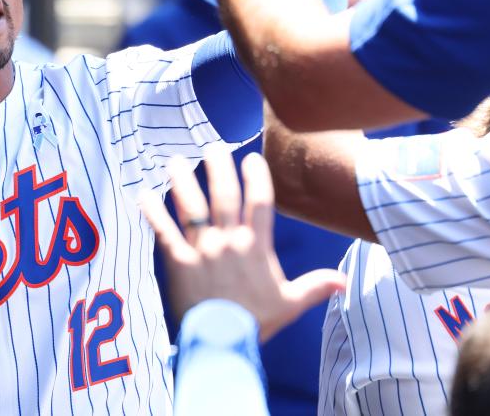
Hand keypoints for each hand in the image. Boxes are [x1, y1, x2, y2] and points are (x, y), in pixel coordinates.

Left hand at [141, 148, 344, 341]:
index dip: (257, 178)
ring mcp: (202, 249)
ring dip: (182, 182)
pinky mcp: (178, 261)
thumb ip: (315, 286)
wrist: (223, 342)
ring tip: (174, 161)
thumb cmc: (256, 322)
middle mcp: (229, 241)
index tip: (252, 159)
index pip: (261, 203)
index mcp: (256, 247)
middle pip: (224, 196)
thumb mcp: (290, 304)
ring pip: (192, 207)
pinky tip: (143, 194)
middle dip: (218, 168)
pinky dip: (153, 212)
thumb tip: (345, 281)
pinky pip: (164, 230)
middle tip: (212, 147)